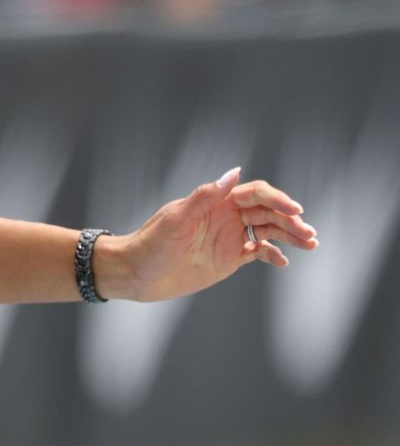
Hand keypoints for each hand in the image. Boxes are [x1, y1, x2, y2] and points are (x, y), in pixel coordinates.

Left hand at [101, 167, 318, 302]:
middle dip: (291, 220)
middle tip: (309, 234)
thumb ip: (206, 196)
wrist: (135, 273)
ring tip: (310, 244)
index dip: (277, 199)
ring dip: (290, 235)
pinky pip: (258, 252)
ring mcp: (229, 237)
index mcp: (216, 202)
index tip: (294, 210)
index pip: (256, 193)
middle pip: (268, 212)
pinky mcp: (229, 258)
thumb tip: (235, 172)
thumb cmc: (150, 243)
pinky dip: (273, 254)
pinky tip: (283, 261)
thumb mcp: (176, 218)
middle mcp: (226, 216)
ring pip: (268, 231)